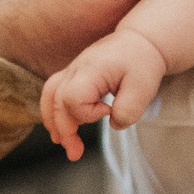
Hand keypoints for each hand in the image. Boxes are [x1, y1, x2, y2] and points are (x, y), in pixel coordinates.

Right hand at [39, 32, 167, 158]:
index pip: (73, 97)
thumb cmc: (141, 62)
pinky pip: (53, 92)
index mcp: (92, 70)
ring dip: (53, 121)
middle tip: (75, 153)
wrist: (141, 41)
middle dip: (64, 130)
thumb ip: (128, 111)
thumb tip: (113, 124)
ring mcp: (72, 70)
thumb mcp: (144, 89)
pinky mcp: (74, 74)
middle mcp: (77, 68)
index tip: (107, 112)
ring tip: (62, 142)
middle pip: (57, 101)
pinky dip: (54, 111)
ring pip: (49, 95)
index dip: (87, 113)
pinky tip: (61, 127)